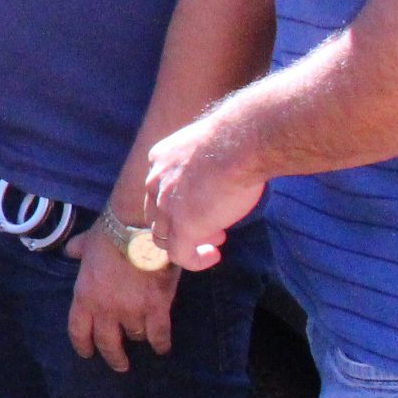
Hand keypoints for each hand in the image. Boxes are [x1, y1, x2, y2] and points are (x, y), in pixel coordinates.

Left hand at [64, 230, 179, 371]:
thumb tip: (71, 251)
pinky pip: (158, 335)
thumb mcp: (87, 243)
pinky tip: (162, 347)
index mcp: (84, 296)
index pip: (78, 330)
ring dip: (138, 338)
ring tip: (143, 341)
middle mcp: (105, 309)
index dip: (83, 345)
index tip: (88, 353)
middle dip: (113, 356)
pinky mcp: (156, 309)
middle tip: (119, 364)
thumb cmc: (112, 233)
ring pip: (135, 336)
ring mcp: (131, 311)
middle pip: (107, 343)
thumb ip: (78, 250)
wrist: (140, 228)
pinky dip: (161, 343)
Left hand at [144, 107, 263, 270]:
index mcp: (160, 159)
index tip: (206, 204)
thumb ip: (206, 163)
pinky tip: (213, 256)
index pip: (159, 189)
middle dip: (182, 224)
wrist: (242, 141)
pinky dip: (194, 260)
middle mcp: (156, 181)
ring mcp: (166, 206)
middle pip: (157, 214)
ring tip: (216, 241)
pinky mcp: (182, 227)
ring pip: (163, 237)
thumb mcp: (211, 146)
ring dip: (189, 242)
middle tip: (214, 226)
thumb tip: (222, 176)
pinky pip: (179, 255)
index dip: (179, 202)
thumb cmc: (239, 138)